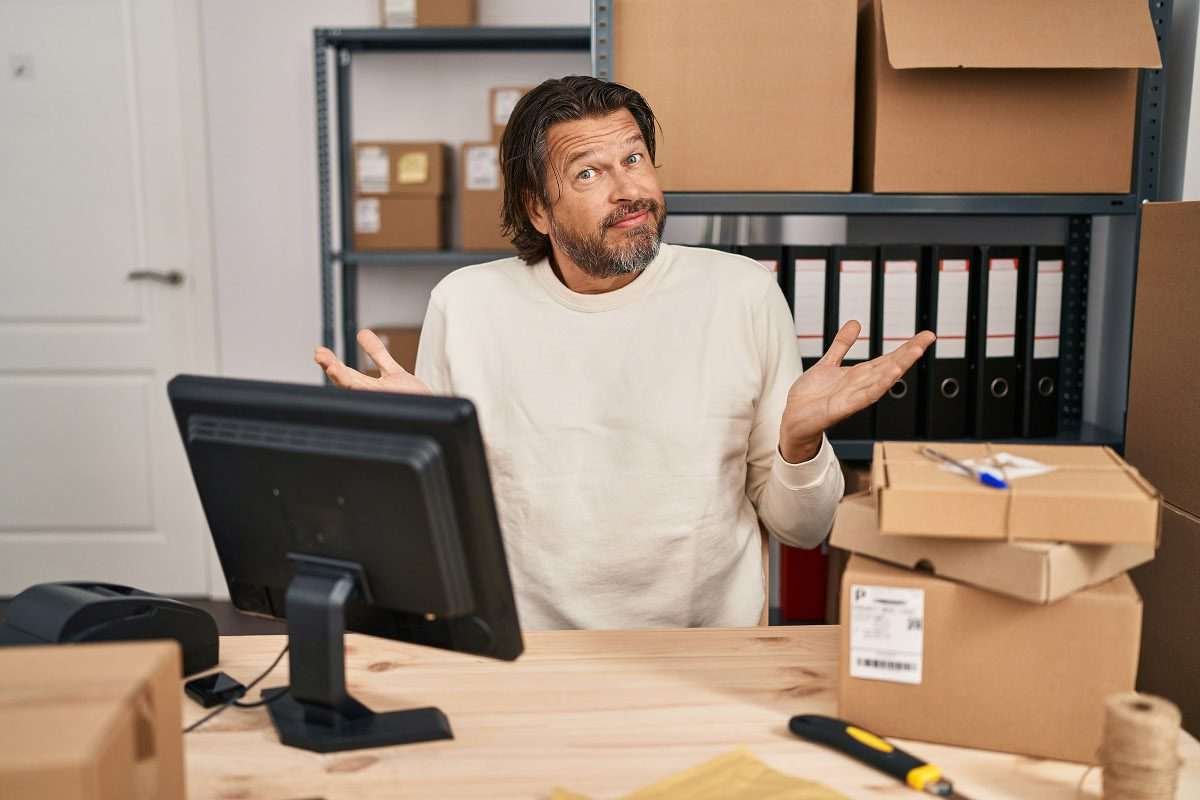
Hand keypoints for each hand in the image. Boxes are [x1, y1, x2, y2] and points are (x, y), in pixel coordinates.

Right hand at [313, 329, 430, 394]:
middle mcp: (372, 398)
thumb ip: (376, 353)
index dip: (331, 364)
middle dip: (332, 369)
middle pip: (347, 383)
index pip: (345, 376)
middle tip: (319, 355)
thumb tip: (361, 333)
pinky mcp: (397, 404)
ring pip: (360, 391)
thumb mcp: (392, 372)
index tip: (319, 351)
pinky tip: (362, 379)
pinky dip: (370, 388)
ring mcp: (384, 403)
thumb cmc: (413, 400)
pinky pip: (381, 395)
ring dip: (344, 379)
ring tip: (331, 367)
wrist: (434, 418)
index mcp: (368, 390)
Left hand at [779, 322, 934, 461]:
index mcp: (859, 375)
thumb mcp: (828, 364)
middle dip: (909, 353)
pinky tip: (891, 375)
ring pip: (882, 379)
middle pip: (890, 366)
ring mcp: (854, 396)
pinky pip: (865, 395)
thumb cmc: (811, 397)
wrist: (794, 420)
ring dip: (899, 365)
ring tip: (915, 351)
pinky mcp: (844, 407)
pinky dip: (879, 385)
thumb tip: (855, 324)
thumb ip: (842, 345)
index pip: (888, 358)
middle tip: (927, 338)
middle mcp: (860, 385)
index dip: (906, 347)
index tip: (925, 335)